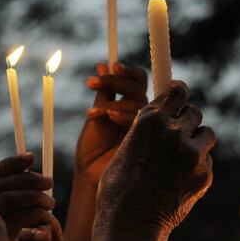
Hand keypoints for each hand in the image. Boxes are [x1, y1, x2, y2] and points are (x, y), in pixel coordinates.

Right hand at [0, 153, 53, 239]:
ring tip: (51, 203)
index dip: (8, 165)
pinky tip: (48, 220)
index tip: (30, 157)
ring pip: (7, 197)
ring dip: (34, 195)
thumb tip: (20, 177)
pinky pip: (18, 217)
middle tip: (48, 181)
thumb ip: (2, 211)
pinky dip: (36, 213)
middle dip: (25, 178)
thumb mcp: (0, 237)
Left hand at [77, 62, 148, 186]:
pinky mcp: (149, 139)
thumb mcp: (96, 116)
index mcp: (131, 105)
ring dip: (113, 100)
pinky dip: (121, 112)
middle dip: (115, 81)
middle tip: (93, 83)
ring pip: (139, 100)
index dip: (129, 71)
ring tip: (93, 113)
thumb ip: (104, 93)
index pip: (139, 80)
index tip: (112, 65)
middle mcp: (144, 114)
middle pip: (139, 87)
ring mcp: (148, 127)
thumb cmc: (93, 148)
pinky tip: (107, 118)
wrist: (91, 175)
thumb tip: (104, 65)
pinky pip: (140, 117)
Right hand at [92, 81, 215, 240]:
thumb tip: (163, 120)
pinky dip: (197, 167)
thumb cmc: (118, 189)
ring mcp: (192, 152)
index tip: (180, 99)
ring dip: (196, 141)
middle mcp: (173, 131)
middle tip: (178, 136)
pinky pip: (207, 161)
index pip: (177, 91)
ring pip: (206, 133)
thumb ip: (147, 131)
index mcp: (149, 120)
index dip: (179, 94)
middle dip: (187, 121)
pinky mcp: (204, 173)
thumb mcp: (127, 149)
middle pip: (194, 112)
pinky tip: (180, 182)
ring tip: (181, 159)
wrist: (130, 224)